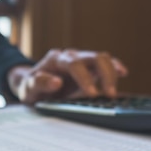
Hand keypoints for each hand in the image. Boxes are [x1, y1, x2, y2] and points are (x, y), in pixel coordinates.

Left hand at [7, 49, 127, 104]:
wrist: (31, 84)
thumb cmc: (30, 86)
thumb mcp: (27, 88)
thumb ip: (39, 83)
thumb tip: (56, 82)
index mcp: (56, 59)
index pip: (74, 64)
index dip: (85, 78)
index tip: (92, 94)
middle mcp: (71, 56)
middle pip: (94, 57)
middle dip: (105, 74)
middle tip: (109, 94)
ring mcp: (82, 61)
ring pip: (103, 59)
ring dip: (111, 73)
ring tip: (113, 92)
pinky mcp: (89, 69)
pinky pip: (105, 64)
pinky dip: (115, 68)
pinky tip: (123, 73)